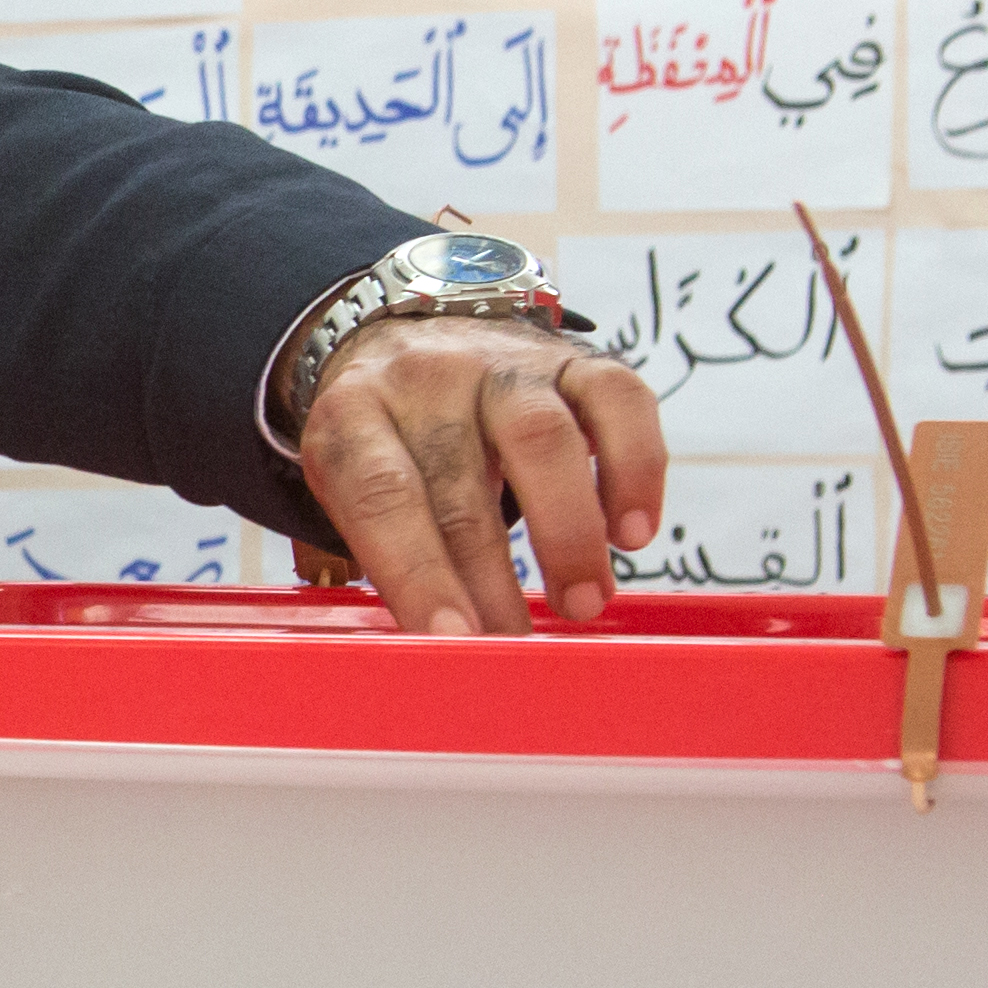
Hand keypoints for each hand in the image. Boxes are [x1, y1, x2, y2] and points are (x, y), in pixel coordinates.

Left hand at [298, 314, 670, 632]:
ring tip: (583, 603)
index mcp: (353, 415)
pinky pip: (618, 400)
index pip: (380, 495)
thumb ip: (385, 551)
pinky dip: (635, 470)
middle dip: (492, 579)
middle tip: (514, 647)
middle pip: (461, 483)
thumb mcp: (353, 484)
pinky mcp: (574, 356)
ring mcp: (503, 362)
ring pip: (542, 438)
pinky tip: (631, 534)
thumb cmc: (386, 444)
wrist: (408, 337)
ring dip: (568, 534)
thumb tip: (444, 649)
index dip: (417, 572)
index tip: (450, 640)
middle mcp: (427, 379)